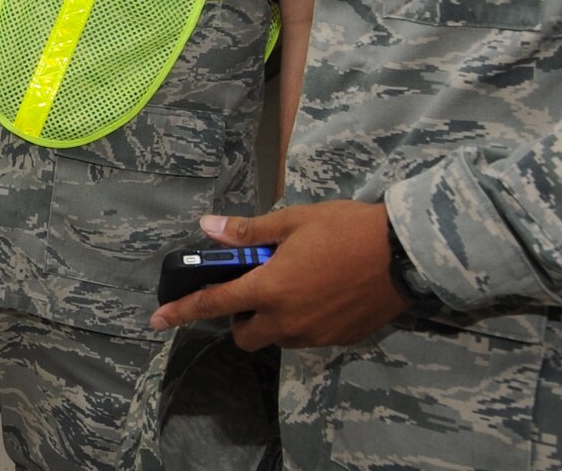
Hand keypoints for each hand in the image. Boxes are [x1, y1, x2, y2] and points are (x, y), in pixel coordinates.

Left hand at [147, 201, 410, 348]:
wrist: (405, 254)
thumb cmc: (345, 229)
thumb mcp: (292, 221)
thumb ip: (248, 231)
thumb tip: (207, 228)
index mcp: (269, 290)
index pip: (213, 306)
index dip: (181, 313)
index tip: (156, 321)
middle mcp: (287, 321)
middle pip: (245, 336)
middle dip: (238, 319)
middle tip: (252, 288)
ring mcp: (315, 335)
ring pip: (276, 339)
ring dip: (270, 321)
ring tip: (290, 285)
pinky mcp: (339, 340)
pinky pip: (306, 338)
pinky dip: (300, 322)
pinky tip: (317, 294)